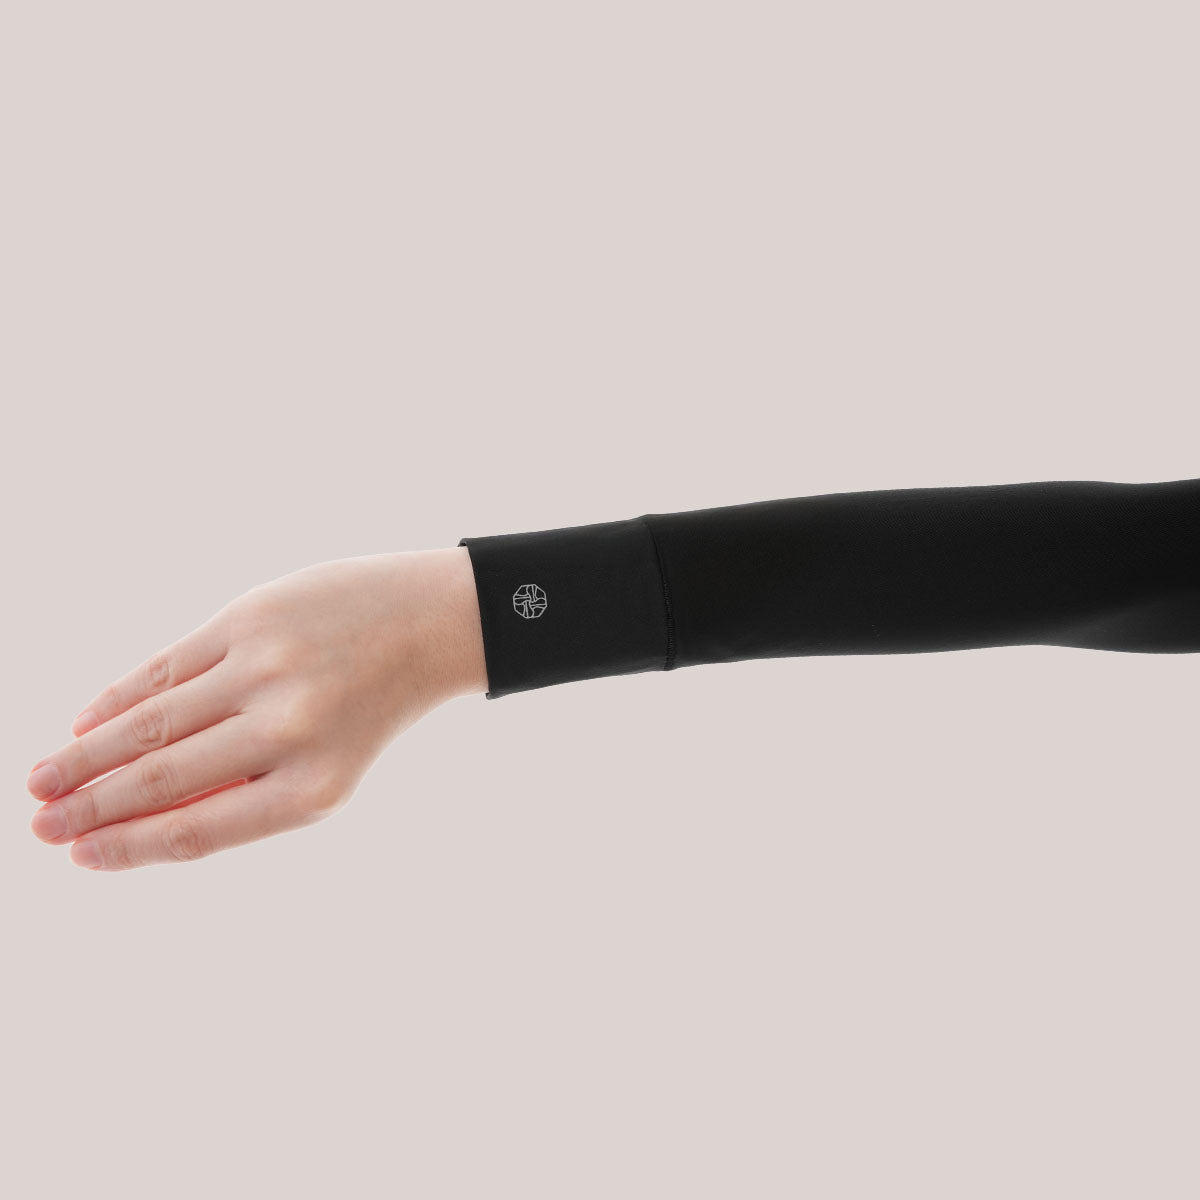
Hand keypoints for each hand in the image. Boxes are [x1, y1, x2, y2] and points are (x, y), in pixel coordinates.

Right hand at [26, 547, 486, 870]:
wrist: (428, 624)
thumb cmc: (368, 709)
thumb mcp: (327, 770)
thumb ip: (247, 792)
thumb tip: (142, 817)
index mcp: (312, 788)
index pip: (196, 830)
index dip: (128, 848)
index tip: (79, 856)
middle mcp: (286, 731)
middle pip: (161, 778)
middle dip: (90, 806)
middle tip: (39, 826)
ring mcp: (264, 669)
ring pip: (149, 721)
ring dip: (85, 755)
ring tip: (43, 780)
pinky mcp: (249, 618)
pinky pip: (166, 666)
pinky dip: (118, 696)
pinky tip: (83, 721)